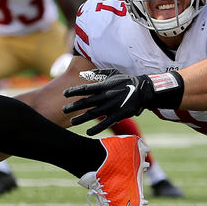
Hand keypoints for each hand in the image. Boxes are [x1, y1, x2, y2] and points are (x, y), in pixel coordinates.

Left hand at [62, 70, 183, 135]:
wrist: (142, 90)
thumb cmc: (125, 81)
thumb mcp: (112, 73)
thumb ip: (97, 73)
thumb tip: (82, 74)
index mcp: (104, 85)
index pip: (85, 88)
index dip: (74, 91)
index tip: (64, 94)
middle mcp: (106, 96)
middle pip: (87, 102)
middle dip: (74, 106)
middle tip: (63, 110)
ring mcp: (112, 106)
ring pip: (93, 113)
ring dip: (81, 118)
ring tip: (72, 122)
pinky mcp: (118, 115)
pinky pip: (105, 123)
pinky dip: (97, 128)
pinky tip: (88, 132)